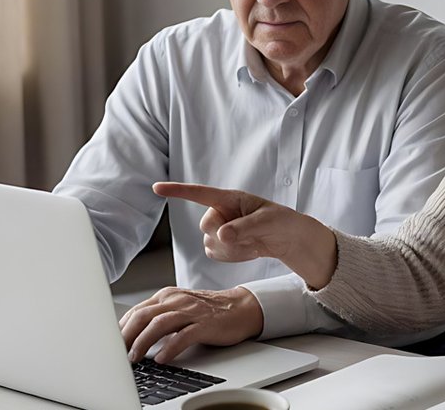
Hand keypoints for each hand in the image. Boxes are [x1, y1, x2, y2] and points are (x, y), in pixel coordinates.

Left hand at [118, 286, 263, 363]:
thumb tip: (131, 337)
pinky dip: (170, 347)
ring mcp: (191, 311)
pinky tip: (162, 358)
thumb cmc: (208, 312)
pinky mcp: (205, 324)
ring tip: (134, 357)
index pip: (136, 310)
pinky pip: (184, 335)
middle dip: (126, 335)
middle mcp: (176, 300)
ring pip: (159, 324)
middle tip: (116, 353)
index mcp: (167, 296)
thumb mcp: (179, 309)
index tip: (110, 344)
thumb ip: (158, 317)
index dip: (120, 328)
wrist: (241, 308)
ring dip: (143, 342)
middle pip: (143, 315)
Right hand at [153, 182, 337, 288]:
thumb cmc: (281, 221)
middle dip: (224, 234)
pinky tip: (249, 249)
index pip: (199, 193)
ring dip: (231, 248)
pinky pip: (215, 255)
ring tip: (252, 241)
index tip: (156, 188)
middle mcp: (220, 212)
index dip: (177, 191)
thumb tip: (221, 235)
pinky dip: (233, 256)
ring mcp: (219, 230)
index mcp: (229, 198)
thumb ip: (243, 227)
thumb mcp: (267, 221)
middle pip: (205, 225)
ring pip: (209, 244)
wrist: (288, 239)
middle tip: (248, 234)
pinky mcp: (220, 246)